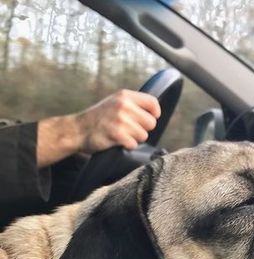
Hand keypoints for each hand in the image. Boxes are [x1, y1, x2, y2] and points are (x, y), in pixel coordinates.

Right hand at [37, 90, 160, 167]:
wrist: (77, 130)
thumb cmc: (98, 119)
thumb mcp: (114, 103)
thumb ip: (133, 105)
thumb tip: (154, 114)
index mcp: (125, 96)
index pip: (153, 102)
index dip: (154, 114)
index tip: (150, 119)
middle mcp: (123, 105)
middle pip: (151, 123)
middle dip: (143, 129)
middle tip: (130, 130)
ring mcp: (120, 119)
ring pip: (143, 135)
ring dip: (135, 139)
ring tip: (122, 135)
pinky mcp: (116, 134)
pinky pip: (133, 144)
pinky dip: (127, 146)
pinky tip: (118, 141)